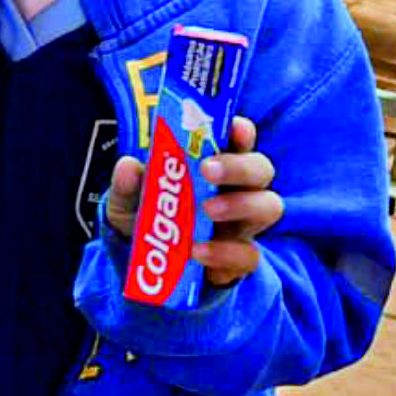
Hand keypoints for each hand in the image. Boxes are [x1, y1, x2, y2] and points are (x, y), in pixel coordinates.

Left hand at [106, 116, 283, 287]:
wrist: (148, 268)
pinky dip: (223, 252)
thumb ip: (127, 185)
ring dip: (240, 204)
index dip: (241, 131)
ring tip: (208, 209)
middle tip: (208, 169)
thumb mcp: (127, 202)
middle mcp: (236, 190)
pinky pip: (248, 253)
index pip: (238, 139)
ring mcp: (242, 225)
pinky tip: (196, 251)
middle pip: (261, 168)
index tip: (234, 126)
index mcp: (213, 164)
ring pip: (268, 206)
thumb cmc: (146, 219)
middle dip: (238, 166)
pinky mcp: (240, 259)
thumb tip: (128, 165)